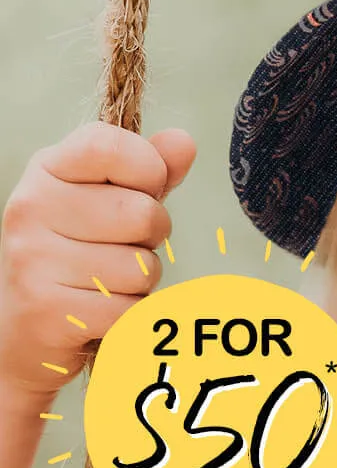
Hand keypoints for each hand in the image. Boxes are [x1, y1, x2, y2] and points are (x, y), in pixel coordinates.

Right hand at [0, 123, 195, 405]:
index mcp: (49, 169)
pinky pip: (129, 308)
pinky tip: (100, 306)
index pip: (108, 146)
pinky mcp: (45, 310)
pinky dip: (130, 311)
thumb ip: (153, 167)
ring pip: (141, 266)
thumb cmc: (81, 248)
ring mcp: (32, 259)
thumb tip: (183, 142)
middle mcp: (31, 207)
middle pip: (143, 213)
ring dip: (141, 278)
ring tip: (108, 277)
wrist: (23, 325)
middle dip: (152, 235)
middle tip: (124, 244)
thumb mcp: (114, 195)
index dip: (148, 168)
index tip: (146, 187)